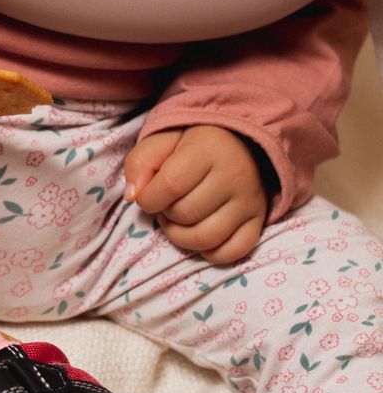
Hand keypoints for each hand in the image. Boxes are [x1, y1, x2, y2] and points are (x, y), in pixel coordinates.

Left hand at [124, 125, 268, 263]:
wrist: (242, 141)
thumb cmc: (193, 144)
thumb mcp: (161, 142)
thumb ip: (140, 163)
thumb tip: (133, 196)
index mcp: (209, 150)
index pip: (170, 186)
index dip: (149, 198)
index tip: (149, 195)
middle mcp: (235, 176)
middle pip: (186, 215)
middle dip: (166, 214)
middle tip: (168, 204)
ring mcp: (250, 201)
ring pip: (206, 239)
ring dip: (181, 236)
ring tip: (179, 219)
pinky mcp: (259, 220)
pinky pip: (231, 252)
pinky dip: (209, 252)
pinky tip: (200, 234)